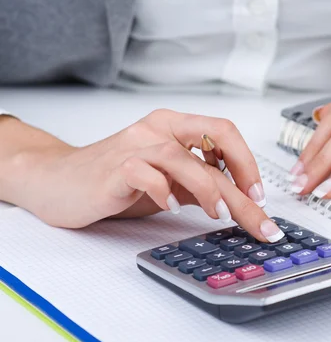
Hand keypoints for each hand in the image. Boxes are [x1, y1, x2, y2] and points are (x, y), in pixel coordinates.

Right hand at [14, 109, 283, 241]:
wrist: (59, 181)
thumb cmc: (116, 180)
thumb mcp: (169, 182)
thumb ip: (199, 185)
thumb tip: (240, 202)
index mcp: (175, 126)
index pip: (225, 133)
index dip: (248, 163)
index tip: (259, 196)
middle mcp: (158, 128)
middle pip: (215, 139)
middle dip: (244, 179)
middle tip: (256, 210)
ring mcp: (135, 145)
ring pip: (183, 157)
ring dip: (208, 189)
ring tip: (219, 215)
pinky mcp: (114, 168)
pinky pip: (144, 173)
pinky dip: (163, 192)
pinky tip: (172, 208)